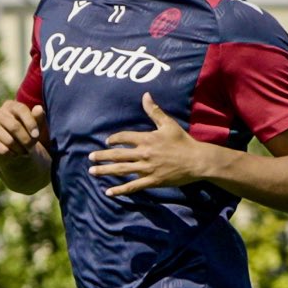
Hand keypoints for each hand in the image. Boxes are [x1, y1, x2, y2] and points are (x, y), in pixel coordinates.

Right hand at [0, 100, 45, 159]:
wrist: (15, 148)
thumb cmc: (28, 133)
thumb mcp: (37, 126)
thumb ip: (38, 117)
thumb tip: (39, 108)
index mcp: (11, 105)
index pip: (21, 110)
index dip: (30, 123)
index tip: (36, 135)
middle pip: (14, 126)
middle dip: (26, 140)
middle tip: (31, 147)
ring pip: (8, 140)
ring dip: (19, 149)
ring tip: (23, 151)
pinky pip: (0, 148)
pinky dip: (10, 154)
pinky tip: (13, 154)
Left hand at [89, 93, 207, 196]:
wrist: (197, 161)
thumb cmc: (184, 142)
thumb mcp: (169, 124)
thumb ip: (154, 111)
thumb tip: (145, 95)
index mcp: (146, 139)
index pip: (124, 138)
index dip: (114, 139)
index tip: (107, 141)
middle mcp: (144, 154)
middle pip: (117, 155)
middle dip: (102, 156)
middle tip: (90, 158)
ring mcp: (147, 169)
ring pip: (121, 170)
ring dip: (105, 171)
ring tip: (93, 171)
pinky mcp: (152, 181)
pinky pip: (132, 186)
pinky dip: (120, 189)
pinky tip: (108, 192)